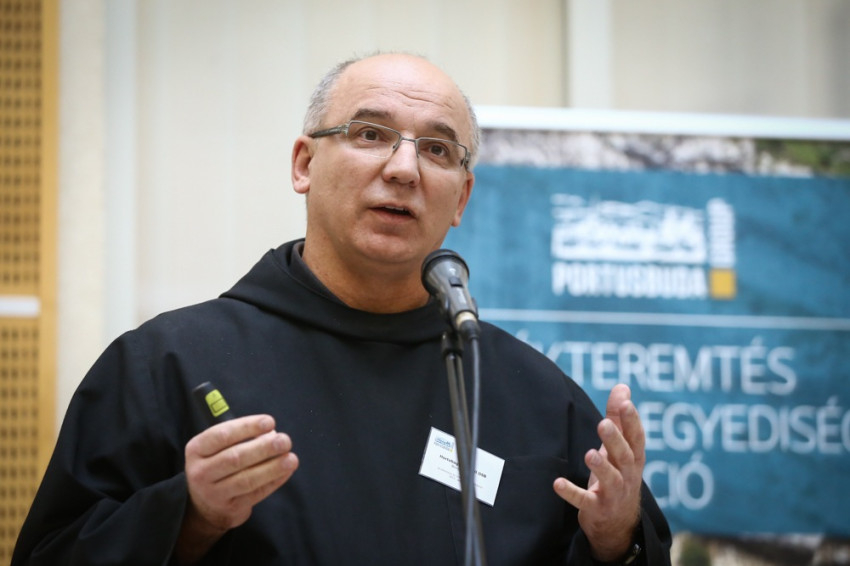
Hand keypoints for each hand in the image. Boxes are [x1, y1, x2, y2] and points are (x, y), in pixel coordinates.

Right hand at [176, 415, 298, 563]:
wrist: (205, 504)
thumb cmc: (218, 465)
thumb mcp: (217, 448)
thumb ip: (241, 437)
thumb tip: (271, 433)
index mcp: (196, 450)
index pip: (221, 435)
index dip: (247, 427)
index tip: (269, 422)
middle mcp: (200, 472)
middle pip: (235, 458)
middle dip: (263, 448)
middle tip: (284, 441)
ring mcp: (214, 493)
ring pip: (246, 479)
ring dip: (272, 468)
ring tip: (291, 458)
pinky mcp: (230, 508)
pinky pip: (256, 494)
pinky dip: (274, 482)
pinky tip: (287, 471)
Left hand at [553, 384, 643, 561]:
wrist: (618, 525)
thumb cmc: (618, 476)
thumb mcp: (620, 448)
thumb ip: (619, 418)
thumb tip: (622, 387)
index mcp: (634, 459)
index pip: (637, 437)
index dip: (632, 420)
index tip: (625, 403)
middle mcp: (627, 476)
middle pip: (624, 456)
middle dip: (615, 440)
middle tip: (604, 424)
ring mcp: (613, 494)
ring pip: (611, 479)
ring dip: (600, 467)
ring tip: (590, 453)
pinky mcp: (597, 509)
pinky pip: (584, 501)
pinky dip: (572, 493)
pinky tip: (557, 483)